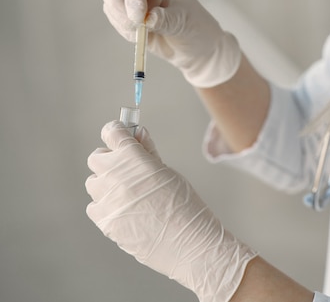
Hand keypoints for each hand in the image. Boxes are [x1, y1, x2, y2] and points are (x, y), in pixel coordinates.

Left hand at [86, 121, 256, 301]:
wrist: (190, 243)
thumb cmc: (187, 206)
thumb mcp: (169, 173)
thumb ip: (149, 153)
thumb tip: (138, 135)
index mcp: (134, 158)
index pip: (112, 133)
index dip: (117, 132)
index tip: (121, 134)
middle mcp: (115, 177)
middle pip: (97, 158)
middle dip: (110, 159)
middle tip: (128, 167)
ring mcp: (107, 201)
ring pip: (93, 183)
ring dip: (106, 183)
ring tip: (128, 192)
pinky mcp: (105, 222)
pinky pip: (94, 206)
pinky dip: (105, 205)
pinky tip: (125, 209)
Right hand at [101, 0, 240, 87]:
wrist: (197, 48)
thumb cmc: (196, 29)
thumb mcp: (183, 23)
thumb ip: (164, 20)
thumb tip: (147, 19)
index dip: (133, 0)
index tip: (139, 19)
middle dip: (119, 9)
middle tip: (134, 26)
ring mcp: (134, 2)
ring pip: (112, 7)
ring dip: (123, 23)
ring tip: (145, 34)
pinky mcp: (129, 18)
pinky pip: (117, 21)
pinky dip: (125, 31)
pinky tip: (143, 37)